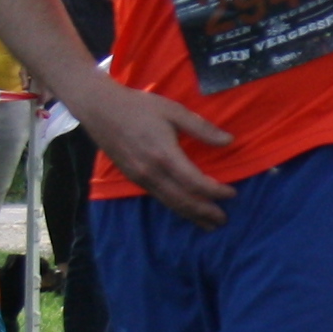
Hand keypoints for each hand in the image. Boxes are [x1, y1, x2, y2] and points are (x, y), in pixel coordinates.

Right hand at [84, 81, 236, 226]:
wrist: (100, 109)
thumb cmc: (139, 107)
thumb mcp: (174, 111)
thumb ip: (202, 128)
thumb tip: (229, 140)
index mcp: (164, 154)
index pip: (195, 182)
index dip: (215, 191)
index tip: (232, 194)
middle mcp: (151, 172)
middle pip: (183, 200)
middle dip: (204, 212)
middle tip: (223, 220)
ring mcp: (140, 177)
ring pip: (169, 202)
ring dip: (190, 215)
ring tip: (208, 225)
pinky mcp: (133, 178)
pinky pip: (158, 197)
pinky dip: (175, 207)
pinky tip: (184, 210)